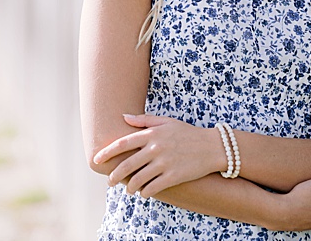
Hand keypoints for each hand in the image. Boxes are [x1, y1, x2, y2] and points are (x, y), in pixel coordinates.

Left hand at [92, 114, 221, 196]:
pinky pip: (153, 187)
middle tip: (110, 181)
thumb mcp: (167, 122)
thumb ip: (144, 120)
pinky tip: (144, 193)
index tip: (97, 159)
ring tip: (129, 190)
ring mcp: (165, 163)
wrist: (213, 147)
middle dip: (115, 175)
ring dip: (130, 187)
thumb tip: (123, 116)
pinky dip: (145, 192)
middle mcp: (156, 148)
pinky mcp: (174, 176)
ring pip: (139, 179)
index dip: (107, 152)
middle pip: (127, 164)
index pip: (123, 143)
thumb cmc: (188, 133)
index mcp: (152, 134)